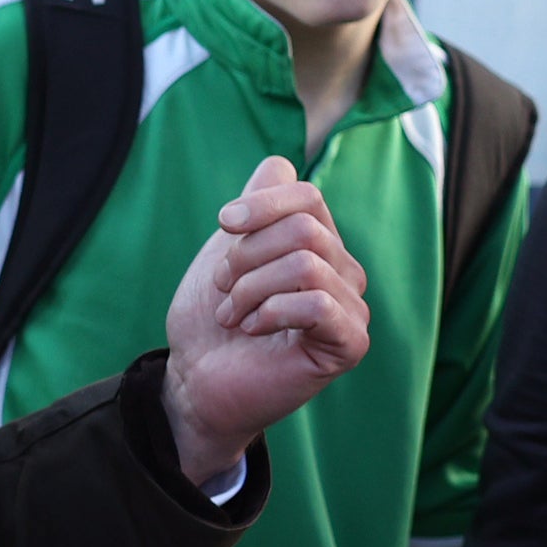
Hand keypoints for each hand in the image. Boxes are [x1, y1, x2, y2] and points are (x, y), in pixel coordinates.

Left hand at [161, 156, 370, 487]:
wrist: (196, 382)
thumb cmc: (211, 321)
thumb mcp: (225, 253)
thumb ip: (255, 209)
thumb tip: (280, 164)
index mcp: (318, 245)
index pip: (307, 197)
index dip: (262, 204)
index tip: (224, 223)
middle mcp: (342, 271)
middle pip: (303, 229)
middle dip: (247, 256)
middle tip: (224, 289)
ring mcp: (350, 308)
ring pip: (306, 263)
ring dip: (251, 289)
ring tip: (232, 316)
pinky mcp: (349, 344)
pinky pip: (319, 304)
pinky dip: (272, 312)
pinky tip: (252, 330)